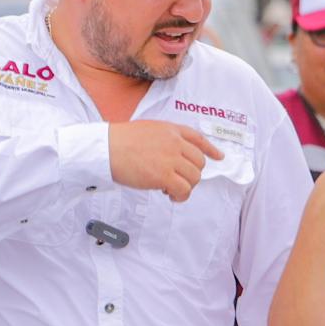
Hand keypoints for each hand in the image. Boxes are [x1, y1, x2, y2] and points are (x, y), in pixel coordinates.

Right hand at [109, 120, 223, 201]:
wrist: (106, 148)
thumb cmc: (120, 141)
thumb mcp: (148, 129)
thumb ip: (165, 138)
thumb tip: (174, 154)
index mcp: (171, 130)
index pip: (198, 138)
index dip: (210, 149)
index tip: (219, 157)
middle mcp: (175, 143)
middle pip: (199, 162)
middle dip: (192, 174)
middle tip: (177, 181)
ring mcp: (171, 159)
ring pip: (194, 177)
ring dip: (185, 186)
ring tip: (170, 189)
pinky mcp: (164, 176)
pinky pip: (184, 190)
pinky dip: (180, 196)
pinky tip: (170, 195)